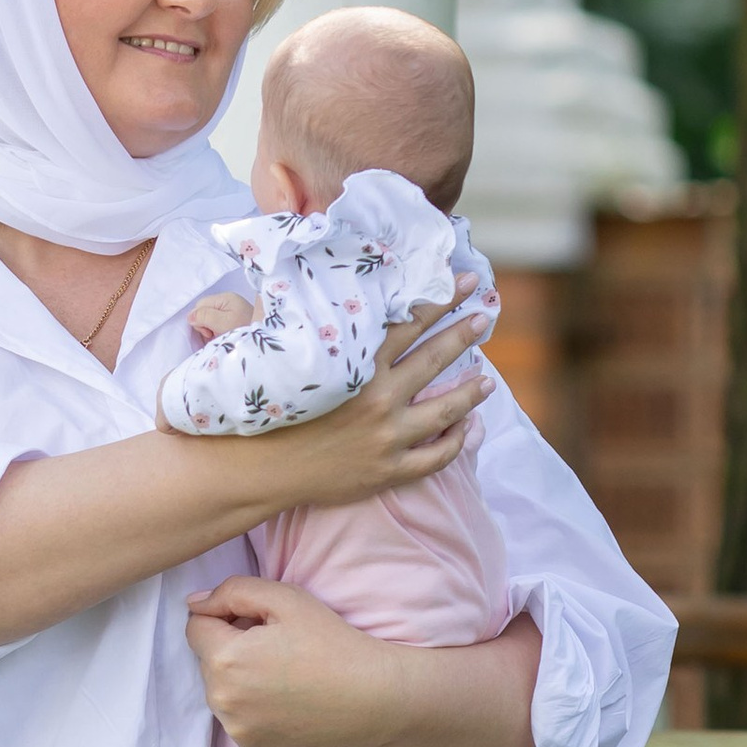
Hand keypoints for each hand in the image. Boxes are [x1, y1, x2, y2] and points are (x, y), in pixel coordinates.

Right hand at [187, 286, 256, 345]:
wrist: (264, 343)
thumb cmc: (245, 330)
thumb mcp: (223, 323)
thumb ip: (205, 316)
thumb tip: (190, 316)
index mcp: (225, 298)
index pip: (200, 305)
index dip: (199, 319)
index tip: (209, 332)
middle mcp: (226, 301)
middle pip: (202, 310)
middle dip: (204, 324)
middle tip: (215, 335)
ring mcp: (229, 309)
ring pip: (207, 317)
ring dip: (209, 329)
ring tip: (220, 336)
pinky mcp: (231, 317)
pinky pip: (215, 322)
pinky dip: (215, 330)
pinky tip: (222, 336)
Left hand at [188, 580, 541, 746]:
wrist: (370, 698)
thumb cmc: (330, 642)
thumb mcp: (284, 599)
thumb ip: (232, 592)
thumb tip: (194, 603)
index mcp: (224, 658)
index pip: (195, 626)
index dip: (225, 617)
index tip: (258, 623)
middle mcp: (220, 699)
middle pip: (205, 660)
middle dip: (229, 648)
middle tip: (275, 648)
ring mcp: (234, 728)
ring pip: (218, 690)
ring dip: (237, 678)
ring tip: (281, 674)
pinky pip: (235, 717)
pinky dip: (249, 707)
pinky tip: (283, 700)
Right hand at [261, 300, 491, 512]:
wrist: (257, 469)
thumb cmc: (265, 409)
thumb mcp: (280, 354)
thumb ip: (297, 316)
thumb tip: (298, 276)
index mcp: (357, 365)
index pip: (410, 323)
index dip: (441, 300)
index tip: (465, 281)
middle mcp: (379, 398)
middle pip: (434, 359)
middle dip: (463, 334)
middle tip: (485, 316)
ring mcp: (387, 437)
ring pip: (446, 410)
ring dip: (472, 392)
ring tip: (488, 380)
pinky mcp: (388, 470)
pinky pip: (436, 458)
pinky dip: (457, 443)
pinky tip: (469, 429)